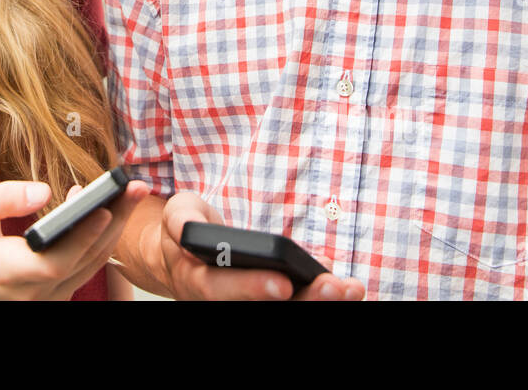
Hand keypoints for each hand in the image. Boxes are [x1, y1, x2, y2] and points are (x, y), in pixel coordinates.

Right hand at [0, 178, 149, 299]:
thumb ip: (0, 199)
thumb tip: (42, 191)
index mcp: (8, 272)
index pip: (56, 260)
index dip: (84, 236)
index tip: (106, 208)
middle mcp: (33, 292)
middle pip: (85, 260)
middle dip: (115, 221)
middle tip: (134, 187)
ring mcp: (47, 299)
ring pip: (91, 265)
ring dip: (113, 229)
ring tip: (130, 192)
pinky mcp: (55, 296)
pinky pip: (85, 269)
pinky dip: (99, 241)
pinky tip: (108, 212)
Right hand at [157, 191, 365, 299]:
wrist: (186, 256)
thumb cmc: (187, 232)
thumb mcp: (177, 215)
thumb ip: (181, 219)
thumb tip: (189, 229)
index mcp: (198, 281)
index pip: (222, 290)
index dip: (252, 288)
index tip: (282, 283)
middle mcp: (225, 303)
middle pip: (265, 309)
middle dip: (303, 300)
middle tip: (332, 287)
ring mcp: (247, 305)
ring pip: (286, 312)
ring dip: (319, 301)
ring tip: (350, 288)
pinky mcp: (269, 301)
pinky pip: (295, 304)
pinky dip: (321, 297)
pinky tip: (349, 288)